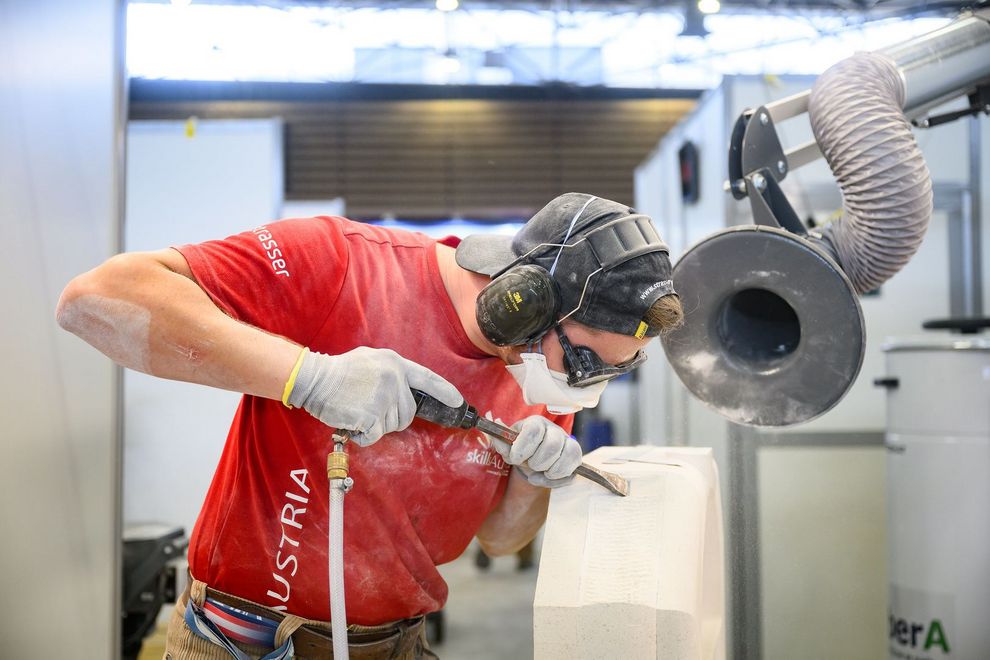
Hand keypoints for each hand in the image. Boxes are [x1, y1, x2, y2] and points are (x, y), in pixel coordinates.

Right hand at [287, 347, 462, 445]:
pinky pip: (376, 435)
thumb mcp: (370, 359)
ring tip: (357, 410)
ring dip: (376, 426)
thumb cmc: (339, 372)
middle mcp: (394, 380)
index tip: (458, 402)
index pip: (428, 379)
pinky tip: (352, 421)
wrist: (314, 378)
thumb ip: (391, 372)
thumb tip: (405, 389)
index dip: (445, 392)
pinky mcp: (372, 415)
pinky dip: (364, 435)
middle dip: (392, 418)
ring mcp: (384, 397)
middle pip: (408, 413)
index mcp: (395, 364)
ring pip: (392, 425)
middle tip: (369, 410)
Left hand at [493, 416, 581, 487]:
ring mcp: (568, 443)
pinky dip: (555, 480)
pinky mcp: (575, 459)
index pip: (534, 430)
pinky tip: (544, 478)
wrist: (532, 459)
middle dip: (537, 461)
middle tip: (529, 465)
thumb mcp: (508, 446)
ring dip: (549, 470)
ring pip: (568, 455)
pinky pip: (572, 471)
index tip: (515, 458)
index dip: (523, 447)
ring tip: (538, 471)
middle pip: (552, 444)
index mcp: (536, 423)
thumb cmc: (520, 449)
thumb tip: (497, 428)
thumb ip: (501, 441)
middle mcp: (555, 430)